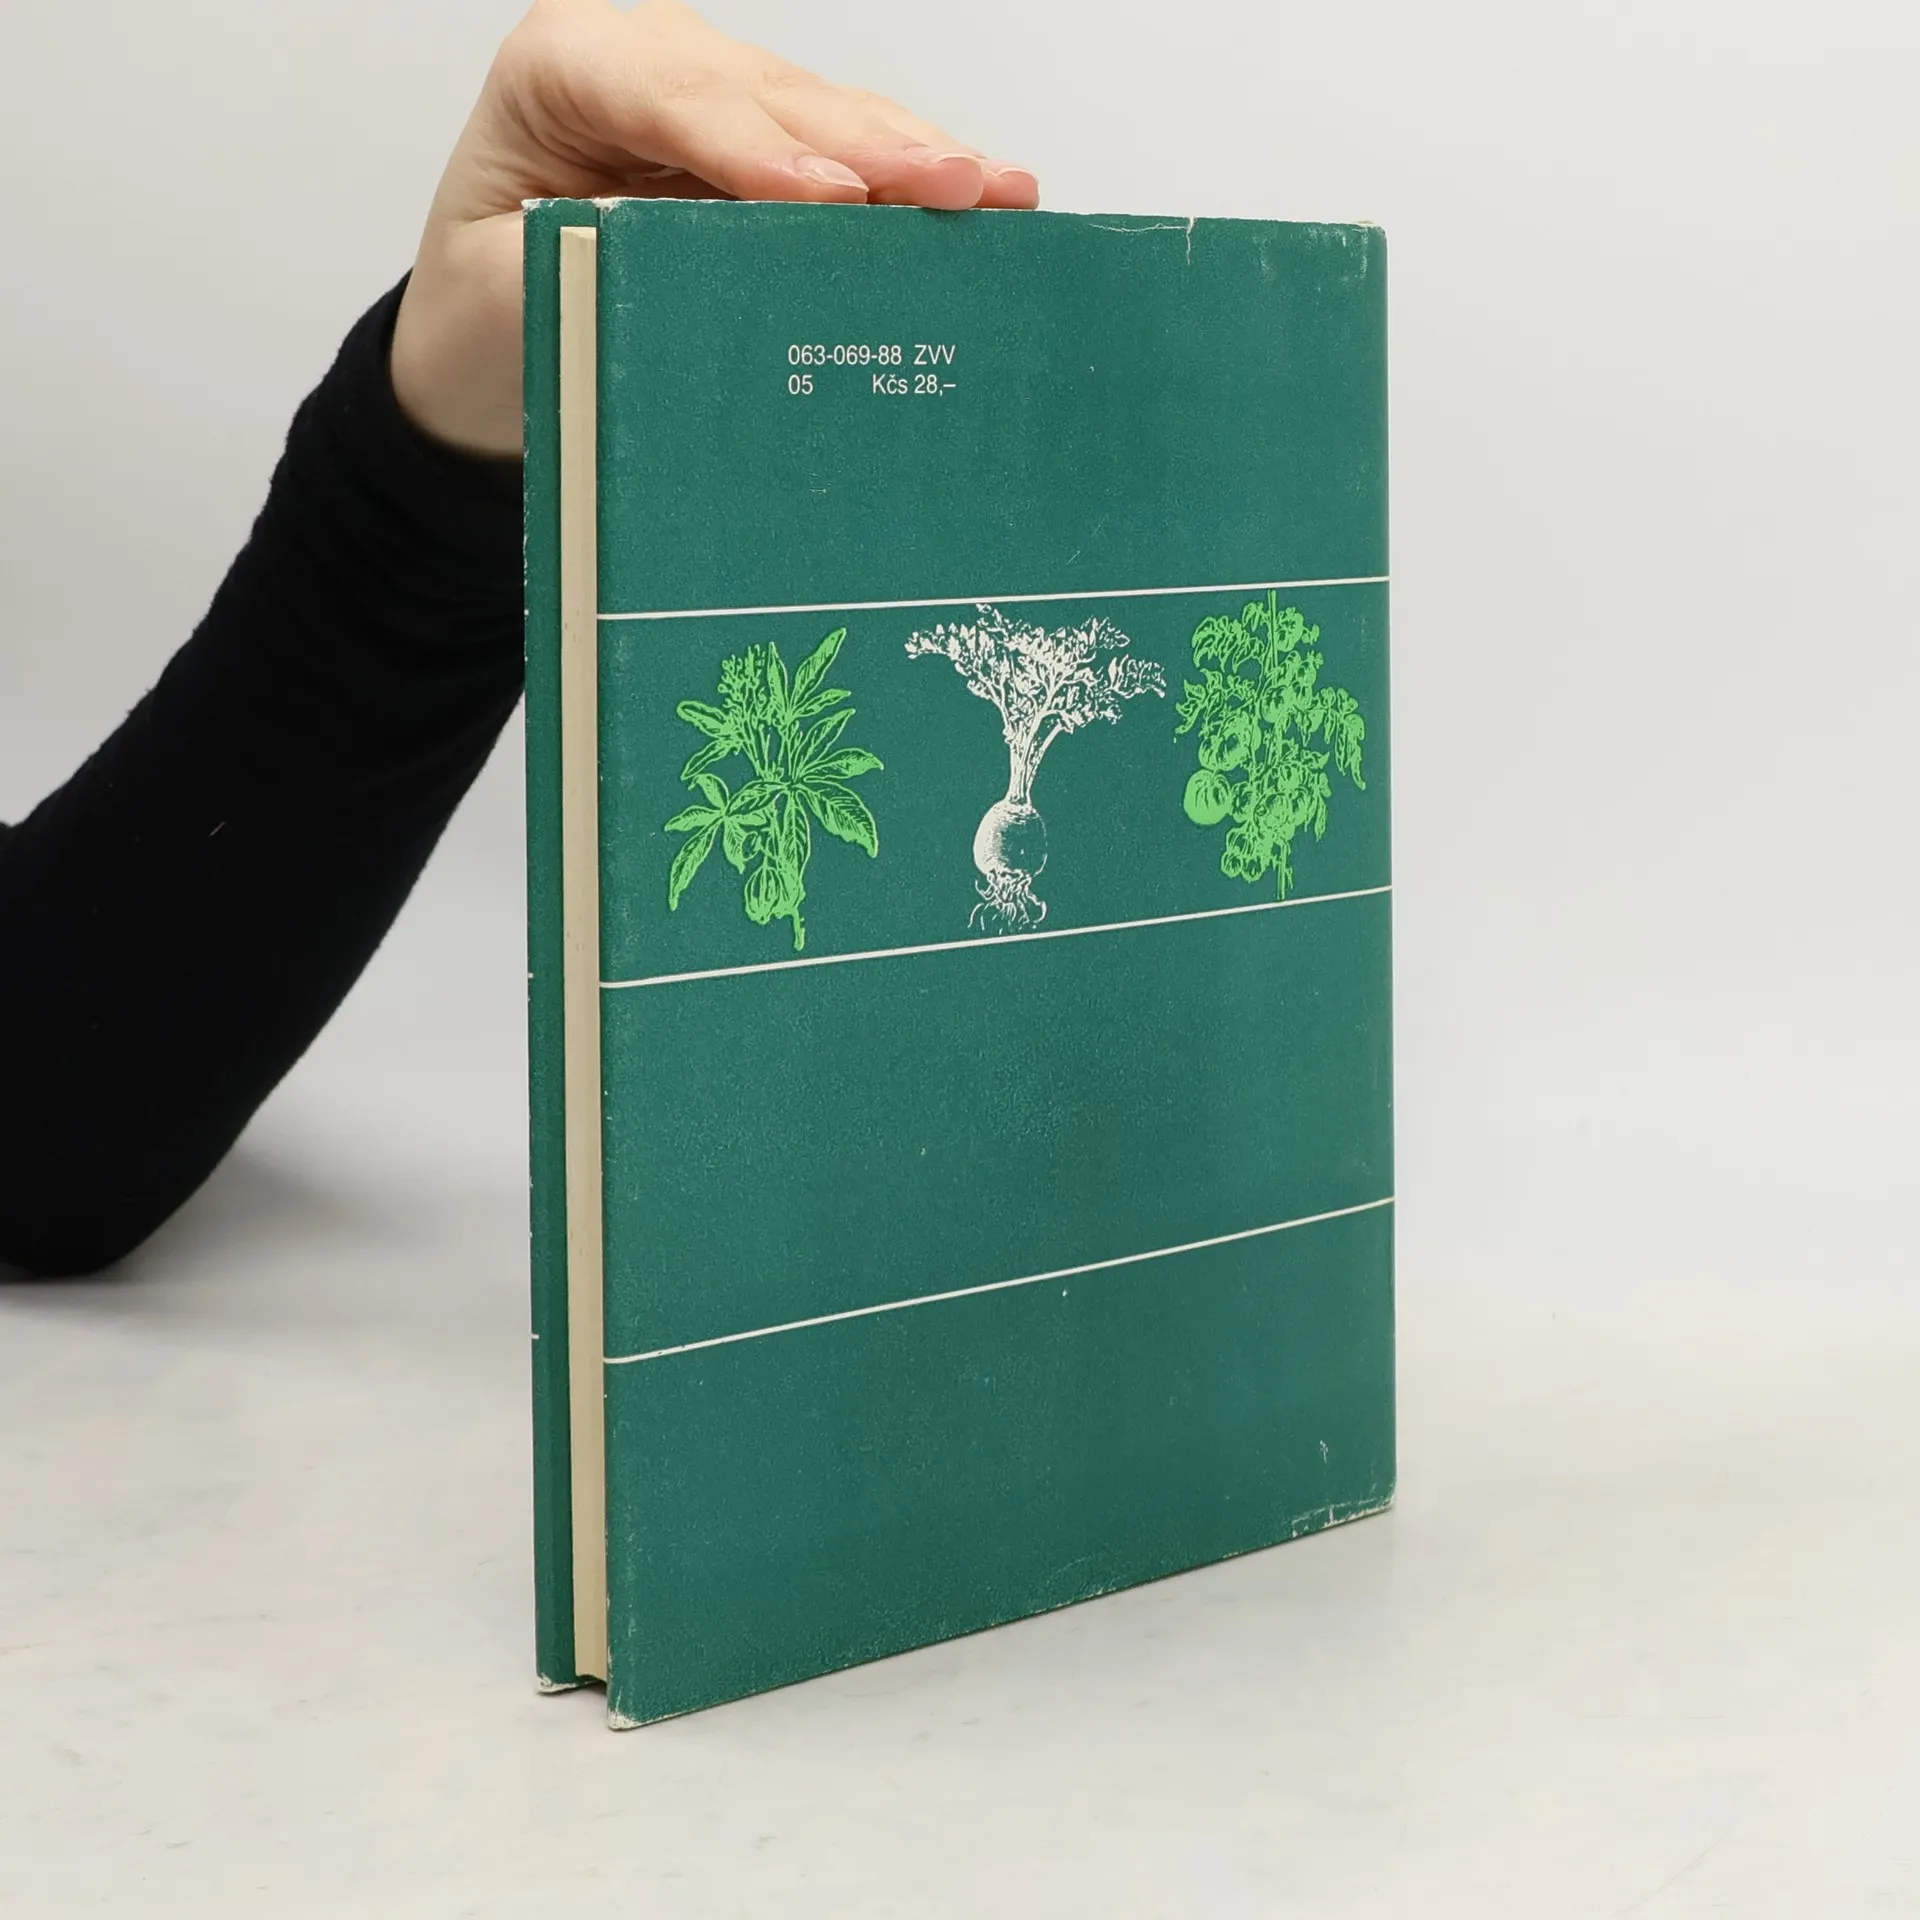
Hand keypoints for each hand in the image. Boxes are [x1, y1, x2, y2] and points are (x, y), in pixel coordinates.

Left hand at [390, 0, 1039, 457]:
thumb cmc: (494, 313)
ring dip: (915, 158)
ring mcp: (716, 93)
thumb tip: (710, 275)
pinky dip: (912, 179)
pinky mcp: (765, 140)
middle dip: (866, 146)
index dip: (753, 147)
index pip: (666, 97)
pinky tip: (986, 195)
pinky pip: (844, 150)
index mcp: (561, 71)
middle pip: (768, 95)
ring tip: (998, 194)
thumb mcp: (516, 300)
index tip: (826, 199)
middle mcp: (646, 59)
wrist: (489, 335)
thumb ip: (596, 272)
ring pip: (824, 113)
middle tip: (954, 191)